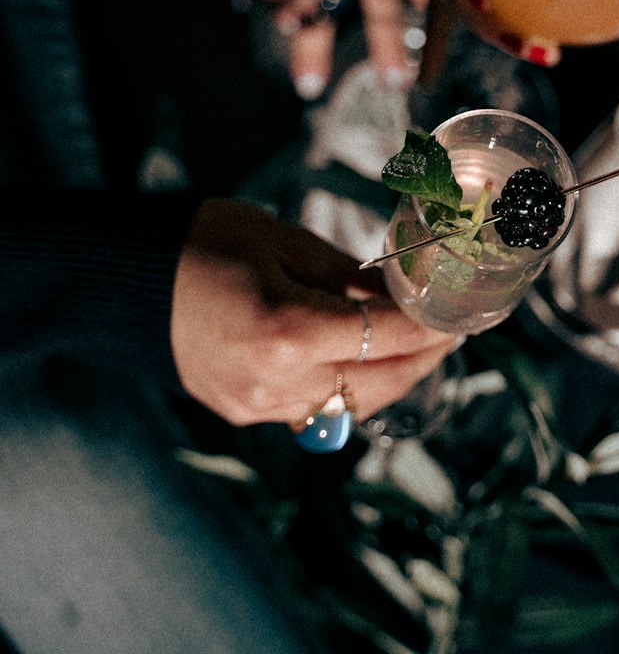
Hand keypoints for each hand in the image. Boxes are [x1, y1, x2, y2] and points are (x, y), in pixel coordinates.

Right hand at [171, 198, 454, 425]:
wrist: (123, 278)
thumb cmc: (200, 241)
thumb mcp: (283, 240)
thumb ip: (348, 276)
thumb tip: (402, 293)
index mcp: (288, 333)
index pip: (387, 337)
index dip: (432, 326)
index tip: (461, 312)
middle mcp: (276, 383)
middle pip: (379, 383)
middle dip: (423, 359)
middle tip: (449, 332)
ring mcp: (257, 406)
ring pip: (350, 404)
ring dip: (388, 377)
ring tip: (412, 344)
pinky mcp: (243, 412)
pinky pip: (314, 408)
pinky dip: (346, 386)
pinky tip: (358, 358)